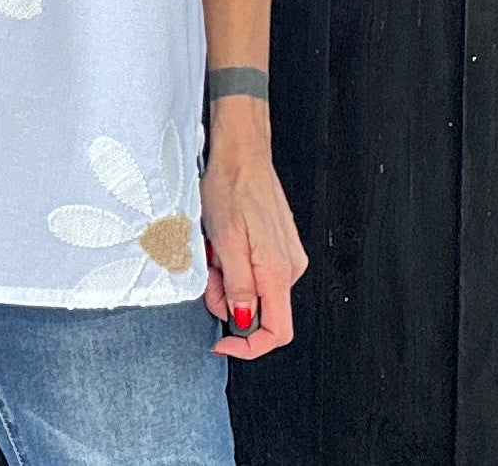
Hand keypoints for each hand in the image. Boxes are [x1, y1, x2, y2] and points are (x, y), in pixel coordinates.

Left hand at [199, 132, 308, 359]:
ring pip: (254, 289)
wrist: (242, 151)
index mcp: (278, 269)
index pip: (278, 331)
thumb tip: (243, 319)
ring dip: (228, 278)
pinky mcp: (278, 245)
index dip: (249, 346)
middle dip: (228, 299)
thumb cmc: (232, 186)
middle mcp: (289, 266)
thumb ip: (238, 286)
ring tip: (214, 248)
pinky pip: (256, 270)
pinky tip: (223, 242)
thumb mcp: (225, 240)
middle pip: (260, 309)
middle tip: (208, 272)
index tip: (223, 341)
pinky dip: (235, 263)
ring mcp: (286, 255)